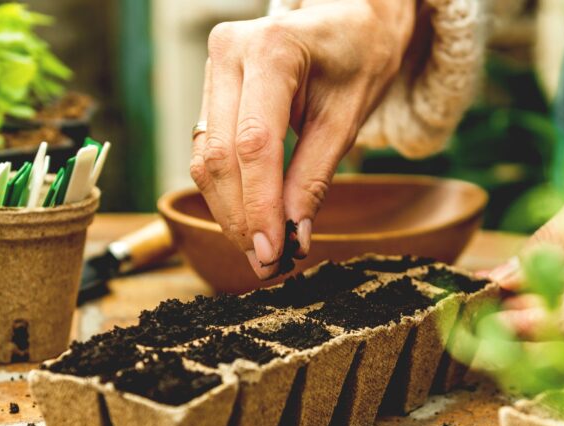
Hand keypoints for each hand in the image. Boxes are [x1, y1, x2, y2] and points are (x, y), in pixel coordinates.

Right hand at [190, 0, 414, 277]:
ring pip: (206, 158)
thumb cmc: (357, 56)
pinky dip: (228, 192)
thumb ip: (315, 177)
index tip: (273, 253)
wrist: (349, 16)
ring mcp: (213, 67)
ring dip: (229, 212)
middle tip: (266, 264)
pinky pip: (209, 150)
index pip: (254, 145)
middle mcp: (229, 52)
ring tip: (260, 250)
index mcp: (272, 49)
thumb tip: (293, 236)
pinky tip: (250, 221)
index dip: (259, 207)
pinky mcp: (210, 87)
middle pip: (221, 157)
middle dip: (241, 219)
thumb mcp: (347, 118)